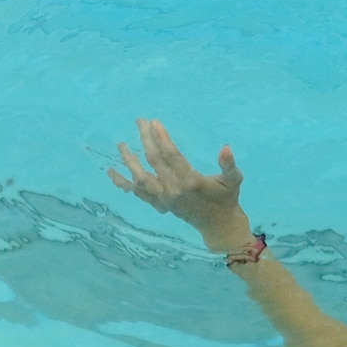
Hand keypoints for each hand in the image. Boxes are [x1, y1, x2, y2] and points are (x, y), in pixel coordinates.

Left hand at [110, 118, 252, 250]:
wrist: (218, 225)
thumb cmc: (226, 197)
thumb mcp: (234, 180)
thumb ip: (229, 165)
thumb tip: (226, 148)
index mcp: (191, 181)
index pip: (171, 156)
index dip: (162, 138)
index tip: (154, 121)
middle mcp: (173, 190)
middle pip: (154, 161)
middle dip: (145, 139)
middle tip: (140, 121)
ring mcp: (164, 199)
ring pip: (141, 179)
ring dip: (129, 161)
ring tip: (121, 145)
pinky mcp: (159, 204)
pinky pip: (138, 194)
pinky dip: (124, 184)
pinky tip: (112, 173)